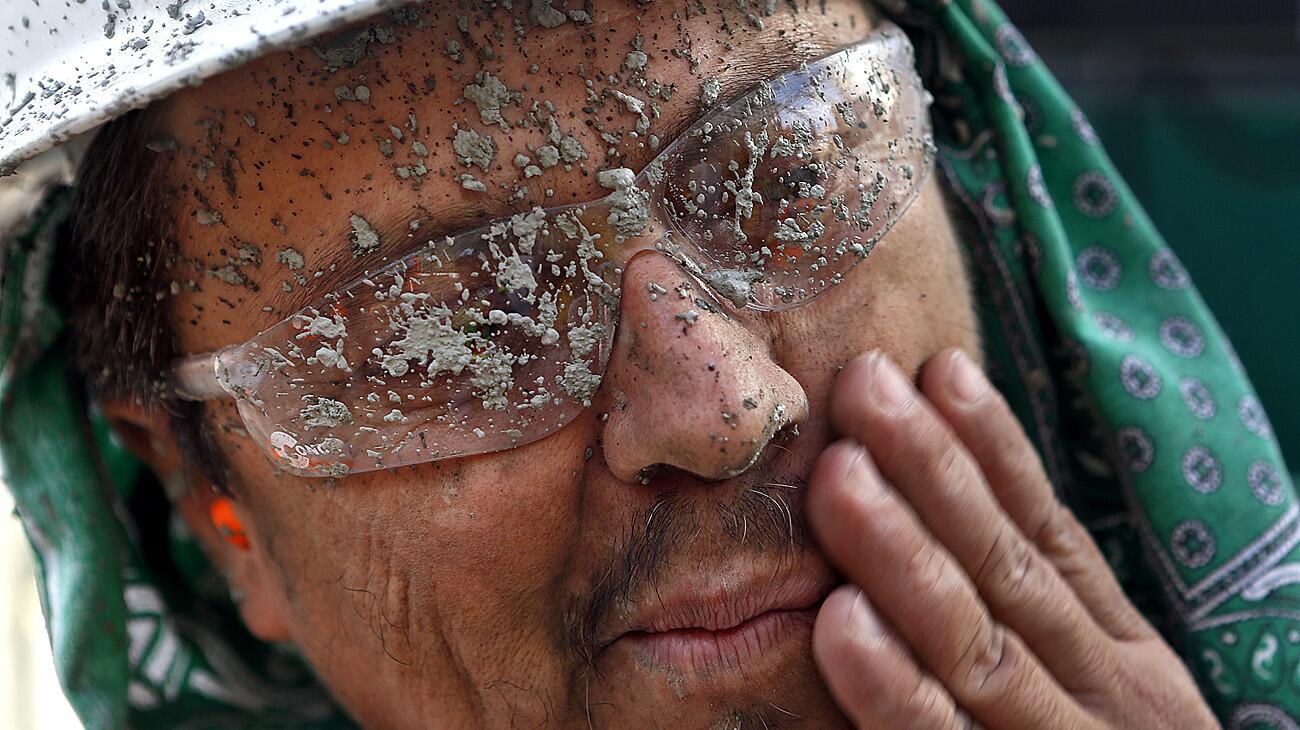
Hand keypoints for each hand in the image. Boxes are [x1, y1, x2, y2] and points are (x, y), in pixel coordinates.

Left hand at [808, 349, 1217, 728]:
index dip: (992, 448)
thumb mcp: (1098, 689)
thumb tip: (949, 507)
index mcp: (1119, 657)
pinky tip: (842, 626)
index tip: (937, 367)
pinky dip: (897, 690)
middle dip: (931, 471)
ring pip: (980, 642)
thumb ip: (1038, 613)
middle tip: (863, 385)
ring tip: (838, 475)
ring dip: (905, 554)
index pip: (1050, 534)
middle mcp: (1103, 695)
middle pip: (1005, 568)